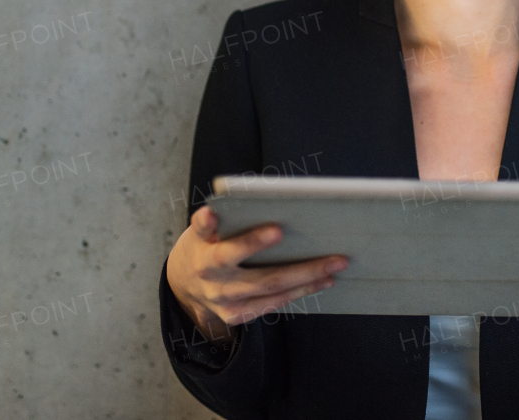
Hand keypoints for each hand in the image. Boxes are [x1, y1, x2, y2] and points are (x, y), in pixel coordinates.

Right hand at [166, 205, 347, 343]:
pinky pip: (272, 305)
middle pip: (262, 276)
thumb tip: (252, 202)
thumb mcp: (202, 230)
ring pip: (273, 291)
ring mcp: (225, 302)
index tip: (270, 228)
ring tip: (336, 267)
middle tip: (333, 256)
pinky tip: (322, 282)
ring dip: (308, 280)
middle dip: (300, 267)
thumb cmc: (204, 244)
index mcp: (205, 252)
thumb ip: (218, 221)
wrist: (183, 283)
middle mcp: (214, 281)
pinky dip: (299, 292)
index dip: (243, 237)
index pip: (221, 241)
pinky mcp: (236, 316)